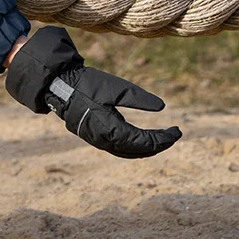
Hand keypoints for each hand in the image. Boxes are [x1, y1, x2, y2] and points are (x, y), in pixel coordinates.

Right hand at [4, 27, 181, 158]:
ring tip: (164, 139)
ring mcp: (99, 142)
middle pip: (139, 151)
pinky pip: (120, 150)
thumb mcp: (117, 88)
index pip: (144, 141)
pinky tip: (144, 142)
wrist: (60, 87)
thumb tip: (162, 108)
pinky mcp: (96, 138)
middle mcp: (106, 141)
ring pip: (129, 153)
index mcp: (112, 130)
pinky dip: (135, 148)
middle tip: (176, 134)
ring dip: (148, 149)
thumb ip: (139, 99)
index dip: (164, 138)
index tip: (178, 131)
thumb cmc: (88, 85)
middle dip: (159, 145)